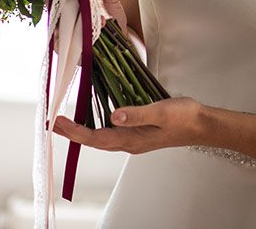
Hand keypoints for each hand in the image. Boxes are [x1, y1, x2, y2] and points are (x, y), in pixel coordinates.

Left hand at [53, 97, 200, 153]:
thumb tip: (113, 116)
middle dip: (73, 132)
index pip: (96, 138)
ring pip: (102, 137)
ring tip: (67, 122)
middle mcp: (129, 142)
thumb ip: (137, 114)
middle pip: (94, 140)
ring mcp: (134, 138)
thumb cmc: (184, 118)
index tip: (58, 123)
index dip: (75, 131)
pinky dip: (97, 126)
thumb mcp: (161, 112)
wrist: (202, 125)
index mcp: (132, 139)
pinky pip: (112, 131)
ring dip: (83, 130)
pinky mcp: (139, 132)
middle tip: (54, 123)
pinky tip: (95, 118)